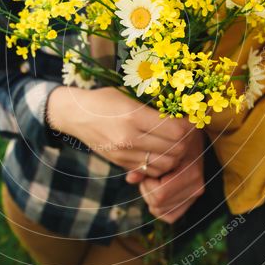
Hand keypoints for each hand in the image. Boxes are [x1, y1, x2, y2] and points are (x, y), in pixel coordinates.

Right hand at [45, 86, 193, 176]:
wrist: (75, 115)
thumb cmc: (104, 99)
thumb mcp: (128, 95)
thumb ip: (153, 106)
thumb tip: (182, 111)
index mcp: (133, 116)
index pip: (175, 130)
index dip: (188, 126)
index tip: (189, 119)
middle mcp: (129, 138)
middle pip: (174, 149)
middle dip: (186, 141)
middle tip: (186, 132)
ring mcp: (124, 154)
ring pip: (165, 164)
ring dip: (175, 155)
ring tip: (175, 143)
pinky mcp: (121, 163)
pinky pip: (151, 170)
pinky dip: (161, 164)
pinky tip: (160, 152)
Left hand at [139, 130, 204, 223]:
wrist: (189, 136)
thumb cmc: (171, 138)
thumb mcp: (158, 145)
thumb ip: (143, 161)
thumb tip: (130, 178)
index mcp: (191, 171)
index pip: (160, 193)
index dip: (147, 182)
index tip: (149, 167)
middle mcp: (197, 186)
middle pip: (158, 203)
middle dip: (148, 188)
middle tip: (150, 174)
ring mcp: (196, 194)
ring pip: (161, 210)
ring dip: (152, 196)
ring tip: (156, 179)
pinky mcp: (192, 201)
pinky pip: (170, 216)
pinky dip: (160, 207)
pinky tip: (159, 190)